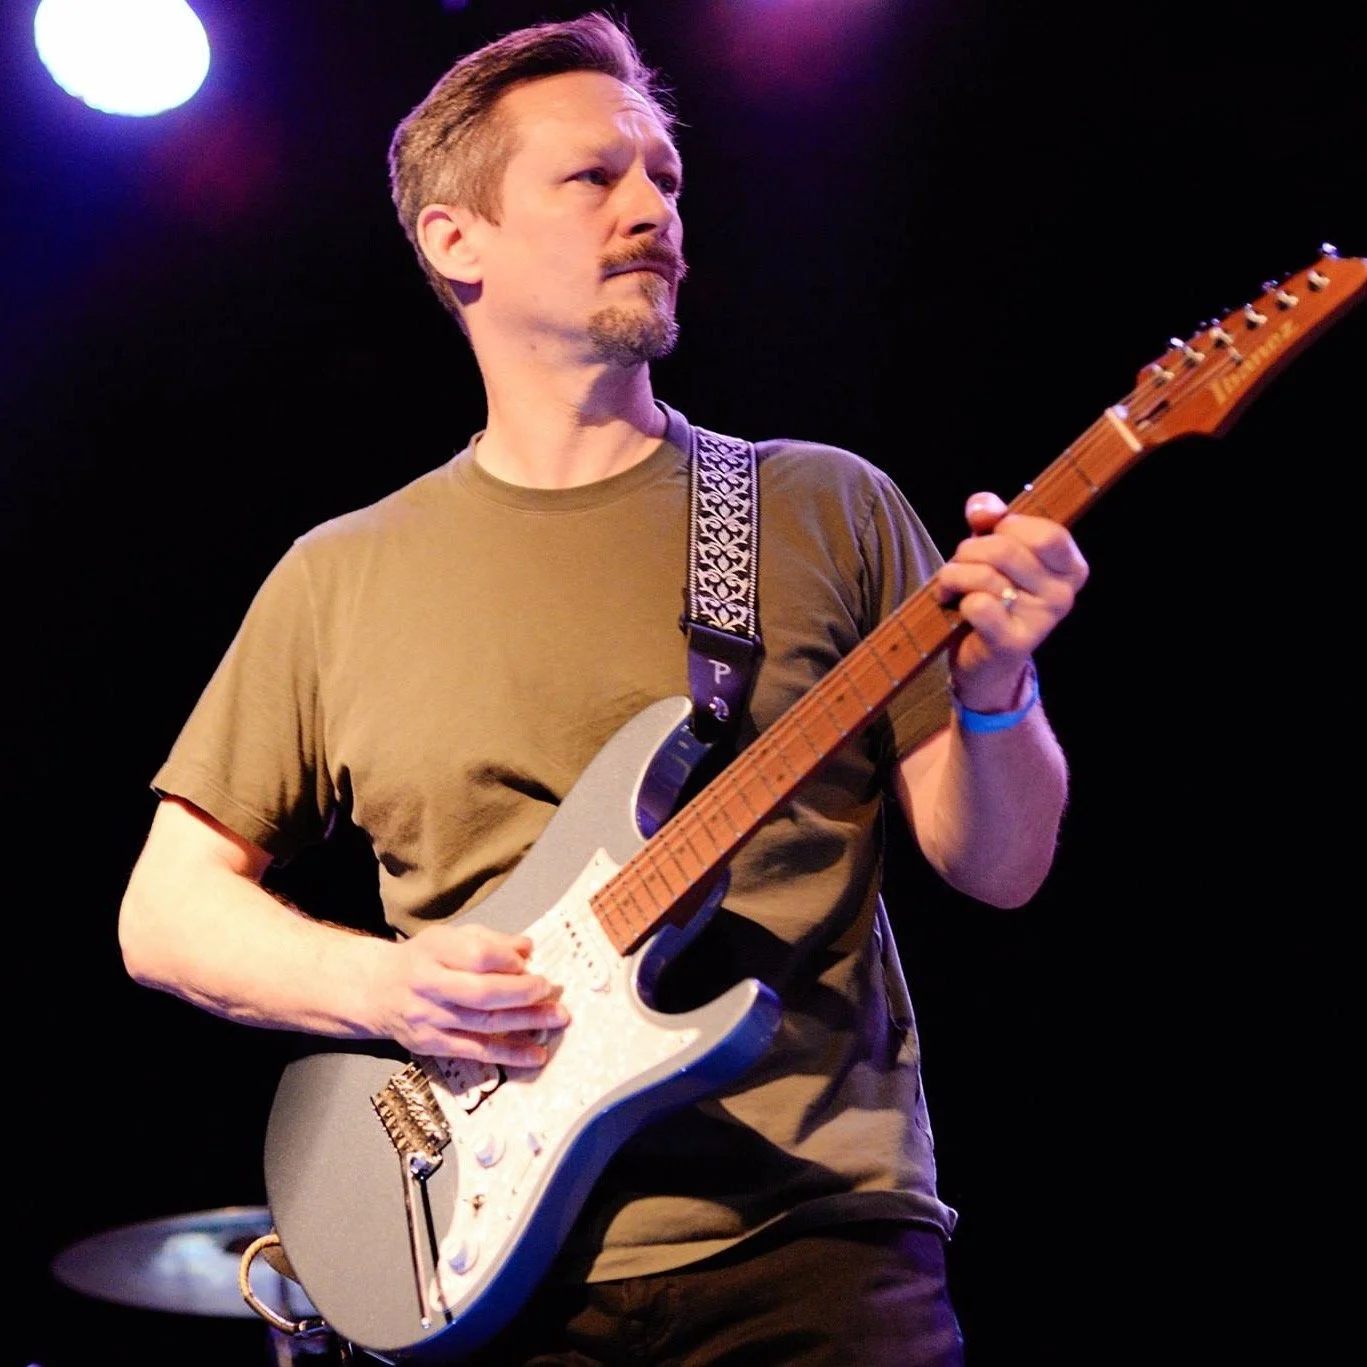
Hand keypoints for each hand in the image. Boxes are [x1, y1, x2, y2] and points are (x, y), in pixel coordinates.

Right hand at [379, 921, 569, 1064]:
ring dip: (525, 1023)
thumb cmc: (423, 959)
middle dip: (522, 993)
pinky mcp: (432, 1045)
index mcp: (434, 950)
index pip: (476, 954)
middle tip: (549, 990)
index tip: (528, 962)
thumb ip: (488, 940)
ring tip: (556, 1018)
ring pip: (483, 1024)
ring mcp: (429, 1018)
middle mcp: (428, 985)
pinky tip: (535, 1055)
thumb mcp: (449, 938)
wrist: (377, 990)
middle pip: (482, 993)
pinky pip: (476, 1051)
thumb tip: (527, 948)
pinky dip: (509, 1054)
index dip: (507, 960)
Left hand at [932, 492, 1089, 710]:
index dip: (1007, 527)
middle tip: (961, 565)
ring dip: (953, 575)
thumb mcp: (994, 549)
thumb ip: (992, 518)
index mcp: (1071, 567)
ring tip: (951, 586)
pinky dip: (956, 601)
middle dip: (968, 551)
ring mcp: (1041, 621)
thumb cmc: (991, 594)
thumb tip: (983, 509)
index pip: (1045, 532)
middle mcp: (1064, 595)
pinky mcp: (1014, 643)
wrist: (984, 658)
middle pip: (1005, 549)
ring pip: (984, 575)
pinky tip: (956, 607)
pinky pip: (977, 604)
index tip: (992, 537)